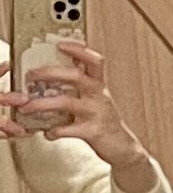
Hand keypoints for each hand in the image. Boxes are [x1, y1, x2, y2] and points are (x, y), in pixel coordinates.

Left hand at [6, 42, 157, 190]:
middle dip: (50, 72)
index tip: (60, 44)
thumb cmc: (105, 121)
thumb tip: (59, 69)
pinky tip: (48, 133)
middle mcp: (99, 96)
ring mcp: (97, 114)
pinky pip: (69, 129)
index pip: (94, 61)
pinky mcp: (93, 132)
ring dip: (43, 104)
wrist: (123, 148)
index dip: (78, 50)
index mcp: (99, 86)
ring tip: (28, 107)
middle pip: (76, 76)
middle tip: (32, 74)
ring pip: (67, 102)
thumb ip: (81, 84)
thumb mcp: (96, 98)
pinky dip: (55, 131)